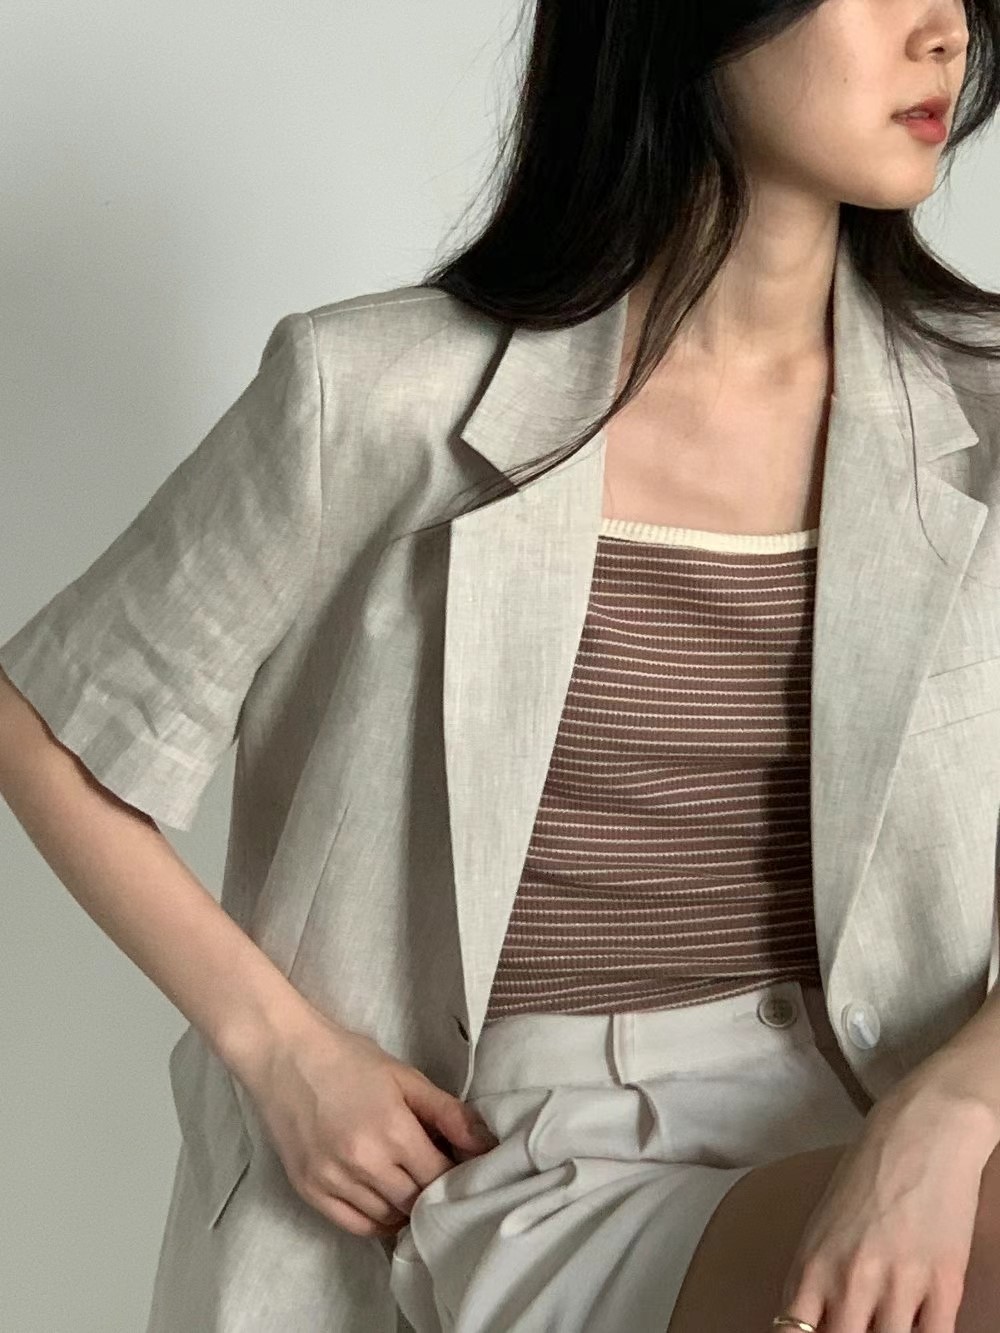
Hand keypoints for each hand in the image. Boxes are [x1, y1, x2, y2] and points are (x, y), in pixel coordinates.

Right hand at [236, 1000, 498, 1238]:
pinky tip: (388, 1208)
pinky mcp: (310, 1191)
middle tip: (437, 1179)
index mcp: (393, 1130)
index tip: (461, 1168)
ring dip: (407, 1210)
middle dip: (433, 1194)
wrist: (285, 1056)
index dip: (456, 1175)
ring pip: (388, 1218)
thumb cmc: (349, 1060)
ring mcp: (334, 1181)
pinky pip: (355, 1226)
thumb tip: (487, 1145)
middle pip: (416, 1201)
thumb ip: (449, 1113)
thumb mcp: (405, 1077)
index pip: (440, 1176)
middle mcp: (364, 1163)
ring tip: (413, 1190)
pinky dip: (377, 1223)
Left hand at [774, 1079, 999, 1331]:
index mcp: (813, 1264)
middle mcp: (851, 1281)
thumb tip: (811, 1323)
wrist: (922, 1131)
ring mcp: (899, 1286)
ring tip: (885, 1320)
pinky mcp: (945, 1286)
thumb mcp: (823, 1224)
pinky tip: (918, 1324)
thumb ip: (816, 1278)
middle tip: (858, 1325)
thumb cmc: (867, 1171)